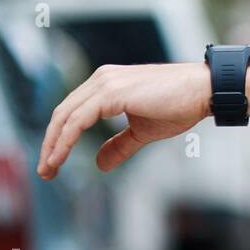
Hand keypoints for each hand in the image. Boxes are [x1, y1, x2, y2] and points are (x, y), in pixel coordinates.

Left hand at [38, 62, 210, 178]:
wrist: (204, 91)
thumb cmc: (181, 106)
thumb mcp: (144, 131)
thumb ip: (120, 145)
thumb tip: (100, 164)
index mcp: (107, 84)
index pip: (72, 111)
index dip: (60, 138)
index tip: (54, 163)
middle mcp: (102, 79)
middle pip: (62, 113)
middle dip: (50, 144)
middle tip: (45, 171)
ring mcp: (105, 83)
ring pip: (65, 117)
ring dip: (53, 145)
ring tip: (49, 169)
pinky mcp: (111, 92)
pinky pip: (78, 120)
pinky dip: (66, 141)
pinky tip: (60, 157)